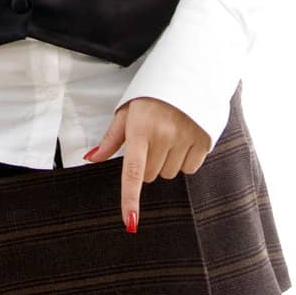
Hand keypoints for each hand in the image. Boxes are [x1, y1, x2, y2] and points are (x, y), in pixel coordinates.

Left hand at [84, 96, 210, 231]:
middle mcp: (163, 135)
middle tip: (152, 139)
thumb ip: (111, 139)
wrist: (187, 73)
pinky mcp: (204, 139)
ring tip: (169, 134)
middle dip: (150, 162)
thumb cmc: (150, 95)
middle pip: (151, 175)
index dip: (131, 199)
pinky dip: (186, 159)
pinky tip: (184, 138)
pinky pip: (191, 168)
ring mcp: (185, 137)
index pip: (133, 172)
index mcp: (140, 129)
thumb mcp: (127, 111)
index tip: (131, 222)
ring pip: (171, 173)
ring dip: (168, 161)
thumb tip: (91, 159)